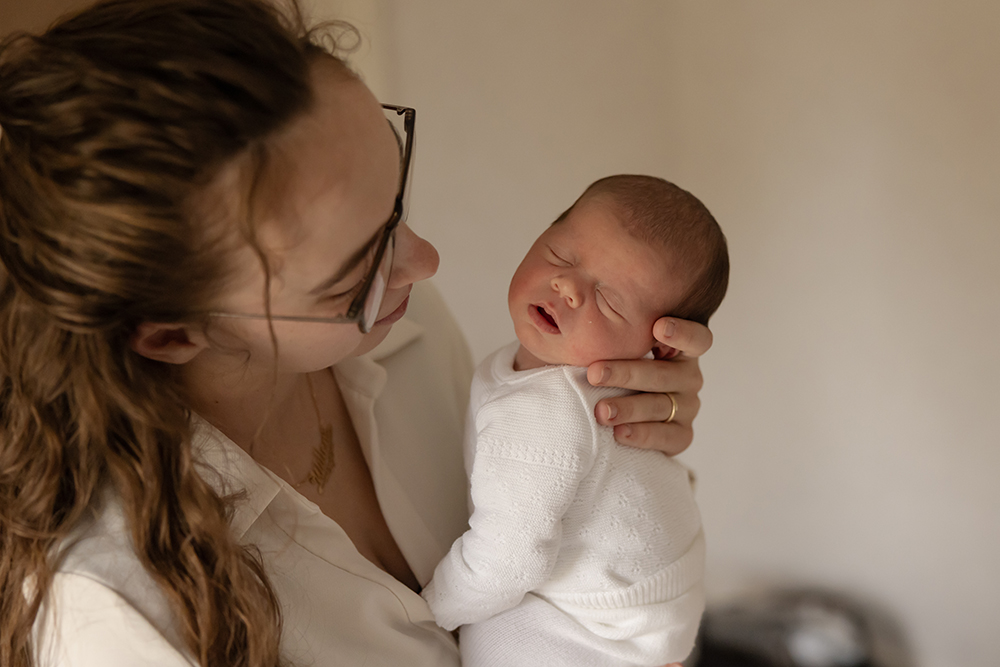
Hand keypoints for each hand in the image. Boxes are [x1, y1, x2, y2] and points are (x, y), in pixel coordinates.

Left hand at [588, 317, 711, 454]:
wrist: (615, 414)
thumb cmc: (610, 369)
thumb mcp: (612, 348)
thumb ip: (608, 333)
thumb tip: (577, 307)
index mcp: (678, 350)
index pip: (697, 338)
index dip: (683, 333)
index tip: (658, 327)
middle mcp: (688, 377)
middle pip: (666, 374)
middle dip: (627, 373)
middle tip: (595, 373)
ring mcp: (687, 407)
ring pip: (661, 406)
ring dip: (629, 408)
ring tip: (602, 411)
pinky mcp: (681, 435)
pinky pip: (667, 437)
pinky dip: (642, 435)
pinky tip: (620, 433)